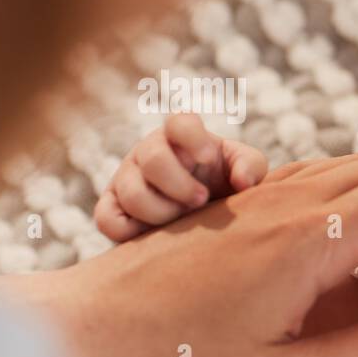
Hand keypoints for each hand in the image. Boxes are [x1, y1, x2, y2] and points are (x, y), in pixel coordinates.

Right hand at [94, 112, 267, 240]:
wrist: (202, 214)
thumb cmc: (223, 183)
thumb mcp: (245, 170)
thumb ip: (251, 167)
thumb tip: (243, 182)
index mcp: (181, 135)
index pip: (179, 122)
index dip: (192, 137)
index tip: (208, 158)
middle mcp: (148, 150)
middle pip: (153, 160)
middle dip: (181, 186)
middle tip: (201, 201)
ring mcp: (125, 177)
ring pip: (132, 194)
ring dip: (163, 212)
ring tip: (183, 220)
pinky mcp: (110, 206)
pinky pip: (106, 219)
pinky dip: (132, 232)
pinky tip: (157, 235)